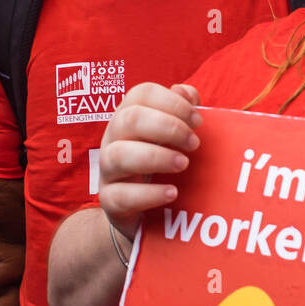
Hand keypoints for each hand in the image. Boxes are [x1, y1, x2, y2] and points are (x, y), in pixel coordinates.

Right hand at [98, 83, 201, 241]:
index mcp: (129, 117)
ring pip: (118, 155)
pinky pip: (120, 195)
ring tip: (184, 164)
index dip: (171, 102)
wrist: (143, 213)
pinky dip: (148, 194)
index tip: (197, 120)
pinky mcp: (109, 201)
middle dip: (167, 127)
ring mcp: (107, 170)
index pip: (141, 94)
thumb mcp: (173, 137)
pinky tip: (172, 193)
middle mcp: (114, 139)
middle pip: (128, 119)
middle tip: (194, 144)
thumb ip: (182, 111)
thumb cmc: (162, 166)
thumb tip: (187, 92)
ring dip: (156, 157)